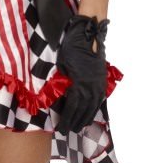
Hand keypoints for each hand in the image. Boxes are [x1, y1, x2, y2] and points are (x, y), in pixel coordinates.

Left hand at [55, 13, 109, 133]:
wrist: (88, 32)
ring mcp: (99, 83)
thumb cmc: (70, 46)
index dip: (66, 120)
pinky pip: (99, 98)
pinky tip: (91, 111)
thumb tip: (60, 97)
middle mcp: (92, 87)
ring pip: (94, 106)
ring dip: (87, 117)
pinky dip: (95, 107)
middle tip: (69, 131)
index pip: (72, 109)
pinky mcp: (102, 78)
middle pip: (84, 111)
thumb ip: (62, 83)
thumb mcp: (61, 66)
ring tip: (81, 126)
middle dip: (76, 122)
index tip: (60, 129)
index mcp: (80, 85)